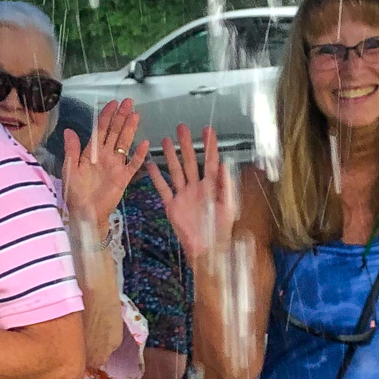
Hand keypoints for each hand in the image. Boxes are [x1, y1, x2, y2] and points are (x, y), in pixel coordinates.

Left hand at [62, 99, 149, 230]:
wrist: (84, 213)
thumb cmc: (75, 193)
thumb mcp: (70, 170)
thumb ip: (71, 150)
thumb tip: (68, 130)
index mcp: (91, 152)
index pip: (100, 129)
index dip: (106, 116)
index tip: (112, 103)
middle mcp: (105, 156)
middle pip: (114, 132)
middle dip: (121, 116)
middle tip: (128, 101)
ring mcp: (115, 165)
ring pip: (124, 143)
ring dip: (130, 129)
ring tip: (136, 115)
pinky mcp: (123, 178)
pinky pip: (133, 164)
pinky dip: (139, 155)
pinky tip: (145, 143)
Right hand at [148, 125, 238, 262]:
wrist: (206, 249)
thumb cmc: (220, 230)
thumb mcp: (228, 206)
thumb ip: (226, 185)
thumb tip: (224, 163)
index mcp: (211, 187)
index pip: (210, 161)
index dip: (210, 145)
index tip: (208, 130)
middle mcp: (196, 188)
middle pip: (190, 161)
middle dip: (186, 145)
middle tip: (182, 128)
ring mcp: (183, 195)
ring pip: (175, 171)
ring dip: (171, 156)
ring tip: (165, 141)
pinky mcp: (172, 206)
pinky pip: (163, 189)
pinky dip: (156, 177)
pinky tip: (151, 165)